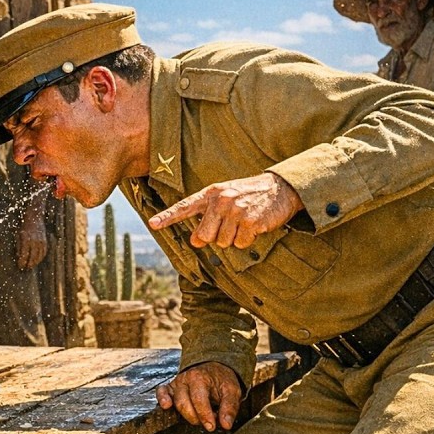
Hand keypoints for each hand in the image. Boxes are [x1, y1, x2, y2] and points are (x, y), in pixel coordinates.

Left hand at [16, 215, 47, 269]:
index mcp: (26, 239)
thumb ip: (19, 246)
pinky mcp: (45, 241)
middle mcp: (34, 241)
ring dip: (35, 262)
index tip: (20, 266)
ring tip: (31, 266)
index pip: (24, 255)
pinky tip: (37, 260)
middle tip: (25, 268)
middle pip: (32, 257)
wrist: (35, 216)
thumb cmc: (24, 226)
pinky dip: (41, 257)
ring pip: (39, 256)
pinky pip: (44, 252)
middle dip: (29, 264)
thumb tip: (19, 257)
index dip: (22, 262)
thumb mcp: (18, 235)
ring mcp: (41, 241)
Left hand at [149, 172, 301, 248]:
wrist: (280, 189)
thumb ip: (207, 218)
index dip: (168, 217)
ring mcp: (235, 210)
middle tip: (231, 225)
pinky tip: (254, 226)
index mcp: (211, 194)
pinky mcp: (250, 221)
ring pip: (223, 243)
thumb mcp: (225, 200)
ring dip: (234, 238)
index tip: (153, 224)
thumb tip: (195, 241)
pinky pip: (241, 244)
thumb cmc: (248, 196)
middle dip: (217, 237)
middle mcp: (221, 200)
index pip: (185, 207)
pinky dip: (248, 240)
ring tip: (244, 222)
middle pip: (205, 236)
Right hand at [156, 362, 241, 431]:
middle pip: (184, 403)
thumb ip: (230, 407)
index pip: (198, 399)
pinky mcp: (171, 387)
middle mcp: (185, 379)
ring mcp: (177, 383)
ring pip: (176, 402)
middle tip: (208, 423)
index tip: (211, 426)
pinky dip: (162, 399)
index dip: (204, 415)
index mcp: (200, 378)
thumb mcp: (232, 391)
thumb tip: (226, 425)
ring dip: (186, 415)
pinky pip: (161, 392)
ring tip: (198, 419)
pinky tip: (166, 406)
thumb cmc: (222, 380)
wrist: (214, 368)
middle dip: (196, 417)